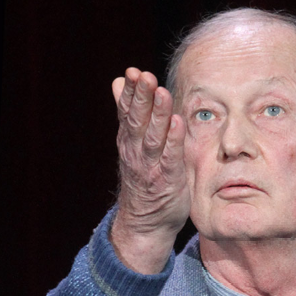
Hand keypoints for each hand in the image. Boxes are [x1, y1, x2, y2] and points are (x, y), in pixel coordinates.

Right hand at [110, 68, 189, 273]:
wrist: (145, 223)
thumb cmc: (143, 179)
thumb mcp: (132, 143)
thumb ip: (128, 113)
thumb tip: (118, 81)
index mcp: (129, 141)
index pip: (127, 112)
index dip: (130, 93)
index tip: (132, 72)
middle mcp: (136, 152)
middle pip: (137, 121)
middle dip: (141, 98)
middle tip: (144, 76)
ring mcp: (151, 167)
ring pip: (153, 137)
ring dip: (157, 115)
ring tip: (162, 93)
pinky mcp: (168, 180)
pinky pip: (170, 158)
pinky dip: (173, 141)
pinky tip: (176, 123)